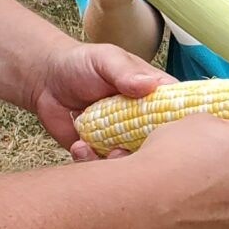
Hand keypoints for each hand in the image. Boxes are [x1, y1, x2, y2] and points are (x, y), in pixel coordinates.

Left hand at [22, 36, 170, 151]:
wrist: (47, 81)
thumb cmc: (82, 63)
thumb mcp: (106, 59)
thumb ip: (126, 73)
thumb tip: (149, 86)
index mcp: (155, 96)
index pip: (180, 113)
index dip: (180, 128)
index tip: (164, 136)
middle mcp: (145, 121)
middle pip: (161, 146)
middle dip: (144, 154)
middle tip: (120, 148)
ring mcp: (125, 139)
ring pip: (134, 163)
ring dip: (116, 163)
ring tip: (96, 148)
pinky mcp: (103, 153)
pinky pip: (106, 169)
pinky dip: (91, 162)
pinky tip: (79, 145)